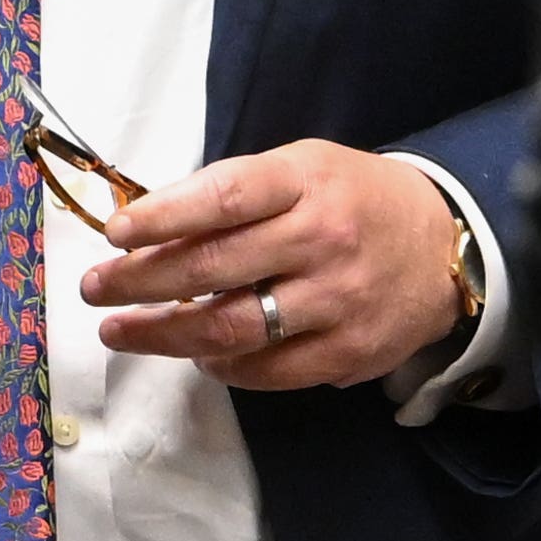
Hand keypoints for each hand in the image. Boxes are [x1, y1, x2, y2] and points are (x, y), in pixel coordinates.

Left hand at [82, 140, 473, 392]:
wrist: (446, 247)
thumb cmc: (354, 200)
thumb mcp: (303, 170)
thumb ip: (235, 195)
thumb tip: (148, 228)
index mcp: (306, 182)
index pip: (224, 197)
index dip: (162, 216)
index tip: (114, 234)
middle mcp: (323, 239)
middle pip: (213, 268)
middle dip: (139, 282)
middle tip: (94, 289)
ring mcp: (338, 300)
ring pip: (231, 329)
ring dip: (164, 335)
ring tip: (121, 331)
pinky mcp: (349, 351)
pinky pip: (267, 370)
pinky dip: (222, 366)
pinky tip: (196, 355)